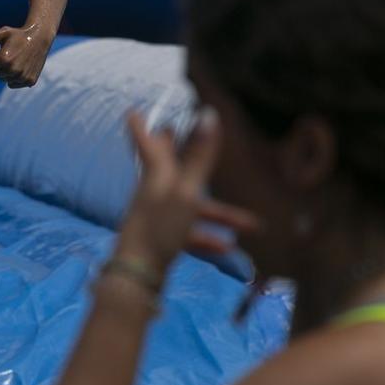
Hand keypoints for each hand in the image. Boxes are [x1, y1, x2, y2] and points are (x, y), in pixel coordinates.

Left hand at [0, 22, 51, 88]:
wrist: (40, 38)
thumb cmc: (19, 34)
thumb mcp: (4, 32)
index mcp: (3, 58)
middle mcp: (12, 69)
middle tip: (7, 56)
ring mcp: (21, 76)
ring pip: (4, 80)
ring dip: (6, 73)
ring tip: (15, 61)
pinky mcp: (29, 81)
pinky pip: (13, 84)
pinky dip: (14, 78)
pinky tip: (21, 67)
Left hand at [115, 109, 259, 273]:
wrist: (138, 274)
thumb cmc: (160, 225)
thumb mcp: (186, 190)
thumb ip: (200, 157)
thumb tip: (209, 113)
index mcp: (157, 173)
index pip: (145, 142)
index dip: (139, 126)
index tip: (131, 111)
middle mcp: (155, 190)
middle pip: (164, 165)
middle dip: (171, 150)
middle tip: (170, 132)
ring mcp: (157, 215)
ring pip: (190, 205)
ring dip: (219, 213)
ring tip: (253, 224)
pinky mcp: (162, 238)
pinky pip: (189, 232)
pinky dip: (208, 239)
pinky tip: (229, 248)